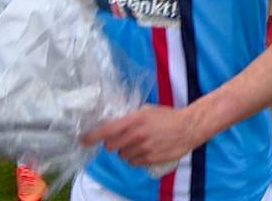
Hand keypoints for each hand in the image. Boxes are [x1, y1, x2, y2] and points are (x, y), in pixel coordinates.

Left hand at [81, 104, 203, 167]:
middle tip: (119, 139)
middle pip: (110, 146)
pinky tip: (143, 150)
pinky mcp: (150, 159)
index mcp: (134, 120)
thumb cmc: (167, 116)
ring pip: (122, 155)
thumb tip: (113, 122)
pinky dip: (134, 158)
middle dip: (111, 144)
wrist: (188, 127)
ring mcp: (143, 148)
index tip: (83, 139)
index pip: (106, 130)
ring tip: (136, 143)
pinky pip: (133, 162)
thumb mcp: (146, 110)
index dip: (91, 136)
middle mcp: (137, 135)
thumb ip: (129, 117)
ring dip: (124, 151)